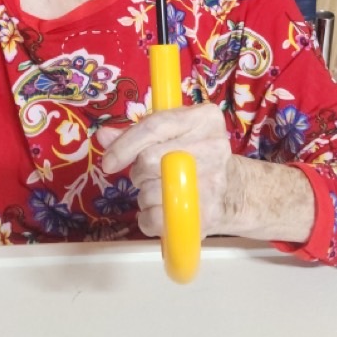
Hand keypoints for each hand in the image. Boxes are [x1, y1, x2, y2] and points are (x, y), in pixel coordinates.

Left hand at [98, 103, 233, 237]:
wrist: (232, 191)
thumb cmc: (195, 156)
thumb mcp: (171, 134)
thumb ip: (137, 133)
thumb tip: (104, 136)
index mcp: (204, 118)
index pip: (155, 126)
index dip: (125, 145)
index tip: (109, 162)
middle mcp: (214, 145)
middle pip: (149, 159)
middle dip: (139, 171)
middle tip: (146, 175)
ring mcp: (214, 181)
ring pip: (151, 191)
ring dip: (144, 195)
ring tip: (160, 191)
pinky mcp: (208, 214)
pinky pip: (159, 219)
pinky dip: (148, 219)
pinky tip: (159, 211)